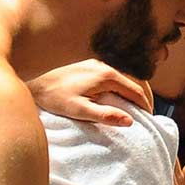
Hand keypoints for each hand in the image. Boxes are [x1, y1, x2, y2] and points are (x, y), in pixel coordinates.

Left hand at [26, 60, 152, 125]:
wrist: (35, 84)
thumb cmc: (55, 98)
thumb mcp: (80, 111)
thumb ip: (105, 115)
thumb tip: (129, 121)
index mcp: (106, 76)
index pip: (135, 90)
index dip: (145, 105)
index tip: (149, 119)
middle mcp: (104, 66)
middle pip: (133, 80)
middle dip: (143, 96)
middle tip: (148, 114)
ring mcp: (96, 64)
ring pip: (124, 77)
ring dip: (133, 91)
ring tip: (136, 107)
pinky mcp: (89, 66)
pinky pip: (113, 76)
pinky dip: (122, 86)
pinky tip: (119, 97)